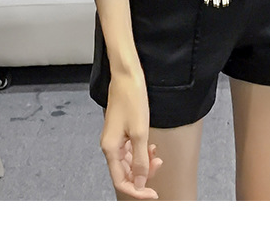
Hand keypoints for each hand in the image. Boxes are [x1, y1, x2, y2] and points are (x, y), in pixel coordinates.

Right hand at [100, 70, 162, 199]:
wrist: (127, 76)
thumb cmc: (132, 99)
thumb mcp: (140, 133)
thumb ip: (140, 160)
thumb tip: (140, 182)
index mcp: (110, 149)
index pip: (122, 181)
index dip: (138, 191)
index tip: (153, 193)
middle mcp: (110, 146)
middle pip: (126, 173)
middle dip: (143, 174)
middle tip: (158, 165)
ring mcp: (115, 138)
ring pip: (129, 162)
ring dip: (144, 162)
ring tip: (157, 155)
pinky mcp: (120, 131)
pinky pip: (130, 150)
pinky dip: (142, 152)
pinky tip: (151, 147)